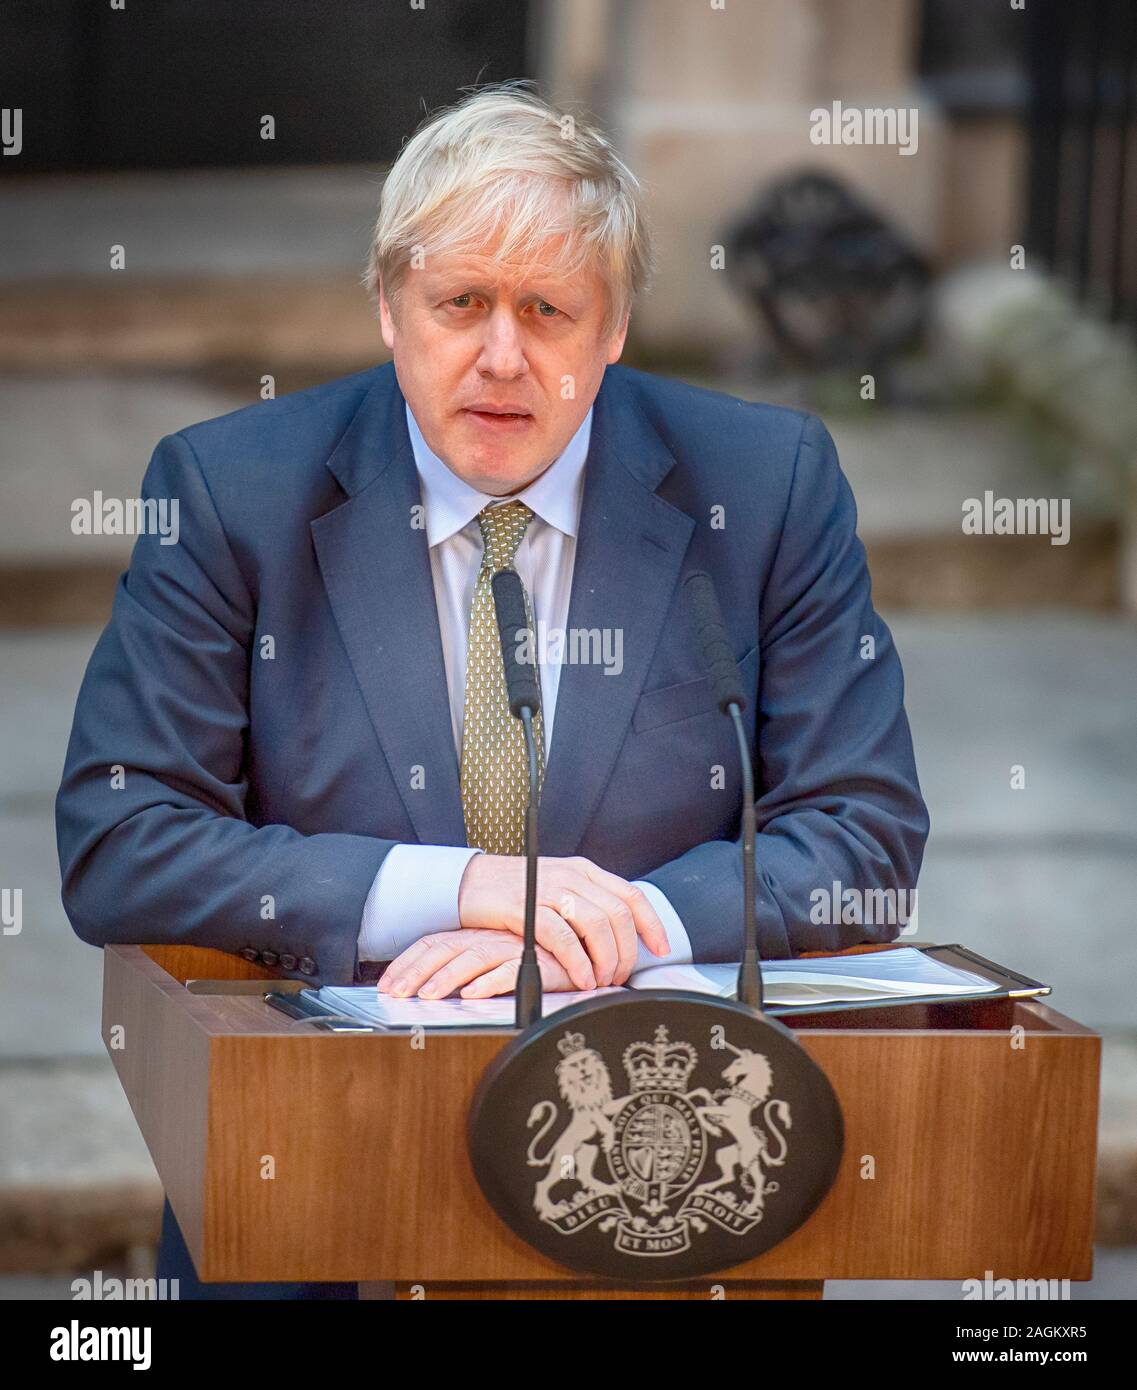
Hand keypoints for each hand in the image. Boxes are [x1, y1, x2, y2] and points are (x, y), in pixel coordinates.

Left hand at [377, 929, 575, 999]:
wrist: (581, 951)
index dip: (408, 963)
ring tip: (429, 996)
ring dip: (448, 977)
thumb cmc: (537, 955)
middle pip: (444, 950)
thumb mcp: (496, 958)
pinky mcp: (536, 958)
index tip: (387, 985)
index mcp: (475, 935)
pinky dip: (489, 982)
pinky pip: (508, 969)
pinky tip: (472, 994)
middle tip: (397, 994)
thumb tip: (433, 989)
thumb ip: (470, 968)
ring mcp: (510, 946)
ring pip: (472, 958)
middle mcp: (488, 937)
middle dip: (416, 972)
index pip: (433, 944)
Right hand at [456, 853, 670, 988]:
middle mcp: (572, 876)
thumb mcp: (557, 889)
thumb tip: (616, 937)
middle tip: (620, 976)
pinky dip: (578, 962)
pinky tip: (581, 978)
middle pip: (618, 914)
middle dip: (627, 951)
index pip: (630, 895)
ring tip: (601, 980)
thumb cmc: (513, 893)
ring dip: (605, 959)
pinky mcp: (527, 907)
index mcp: (584, 871)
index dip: (652, 924)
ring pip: (596, 925)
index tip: (661, 949)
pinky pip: (563, 937)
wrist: (468, 883)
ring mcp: (550, 889)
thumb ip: (585, 904)